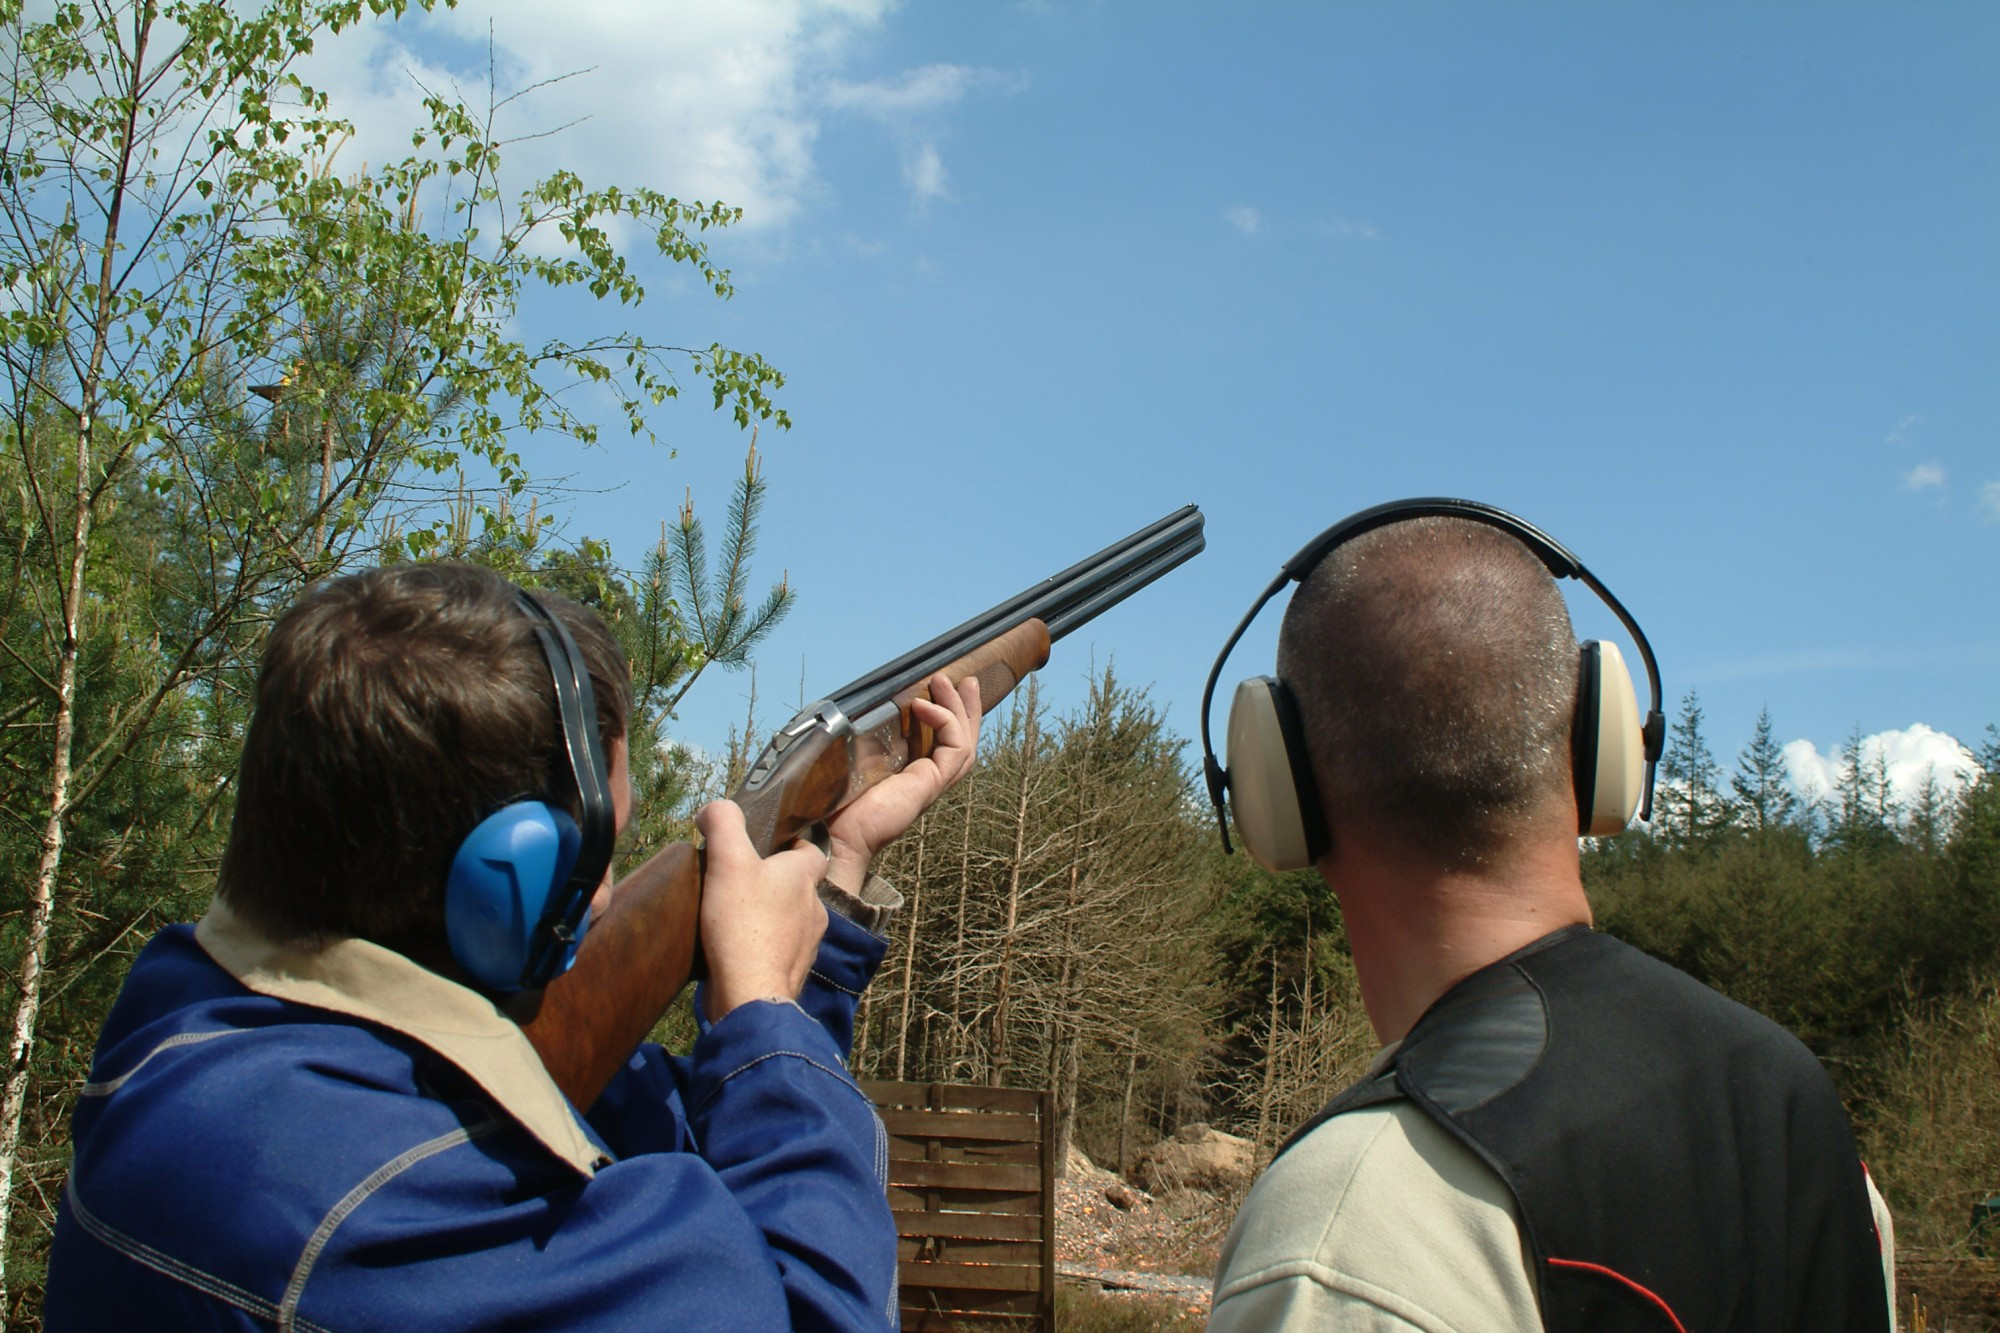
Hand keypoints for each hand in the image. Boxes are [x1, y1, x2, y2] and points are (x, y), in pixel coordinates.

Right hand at [696, 799, 828, 1021]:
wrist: (750, 994)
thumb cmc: (744, 924)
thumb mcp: (728, 860)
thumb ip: (723, 823)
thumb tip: (715, 809)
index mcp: (805, 877)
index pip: (811, 849)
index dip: (790, 844)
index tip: (763, 846)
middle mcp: (814, 909)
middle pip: (797, 886)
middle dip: (772, 882)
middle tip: (738, 881)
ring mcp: (806, 944)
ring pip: (788, 921)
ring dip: (766, 916)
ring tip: (732, 915)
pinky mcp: (789, 972)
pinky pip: (777, 951)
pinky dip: (760, 947)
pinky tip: (734, 948)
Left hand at [822, 673, 982, 892]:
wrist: (834, 835)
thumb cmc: (835, 803)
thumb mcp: (852, 760)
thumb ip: (863, 739)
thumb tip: (856, 708)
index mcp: (909, 776)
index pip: (941, 744)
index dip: (948, 716)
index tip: (943, 688)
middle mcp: (924, 779)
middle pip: (960, 742)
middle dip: (965, 709)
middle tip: (966, 680)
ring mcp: (930, 783)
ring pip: (962, 743)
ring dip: (958, 710)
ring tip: (946, 682)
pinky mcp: (930, 784)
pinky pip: (953, 748)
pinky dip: (944, 722)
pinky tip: (924, 705)